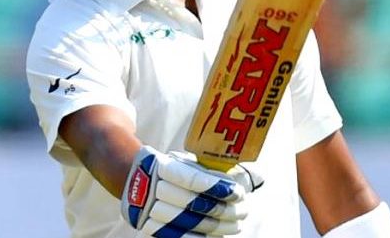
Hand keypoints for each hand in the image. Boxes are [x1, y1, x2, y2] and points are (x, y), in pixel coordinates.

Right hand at [121, 146, 262, 236]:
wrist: (133, 177)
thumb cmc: (170, 167)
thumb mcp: (185, 160)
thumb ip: (212, 169)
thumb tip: (256, 176)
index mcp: (161, 166)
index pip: (193, 180)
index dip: (217, 188)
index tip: (239, 193)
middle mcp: (151, 188)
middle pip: (192, 203)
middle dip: (223, 209)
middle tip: (244, 211)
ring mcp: (147, 210)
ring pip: (187, 223)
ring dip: (217, 226)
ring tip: (237, 224)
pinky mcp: (147, 226)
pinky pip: (176, 237)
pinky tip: (218, 237)